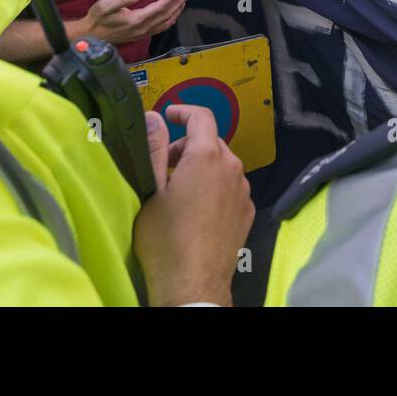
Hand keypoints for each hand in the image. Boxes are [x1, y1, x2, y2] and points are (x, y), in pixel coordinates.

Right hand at [80, 0, 187, 46]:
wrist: (90, 35)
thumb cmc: (97, 18)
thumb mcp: (106, 5)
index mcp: (136, 20)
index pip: (159, 8)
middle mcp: (142, 28)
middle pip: (165, 16)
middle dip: (177, 5)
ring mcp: (142, 34)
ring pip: (164, 24)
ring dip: (175, 13)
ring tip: (182, 4)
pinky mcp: (140, 35)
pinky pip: (159, 29)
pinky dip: (168, 22)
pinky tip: (170, 18)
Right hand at [134, 105, 253, 305]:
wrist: (193, 285)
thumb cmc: (166, 240)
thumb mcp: (150, 190)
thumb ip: (153, 148)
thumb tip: (154, 118)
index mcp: (207, 157)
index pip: (201, 117)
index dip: (183, 111)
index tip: (170, 114)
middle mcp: (232, 168)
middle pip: (210, 142)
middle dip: (185, 147)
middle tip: (161, 168)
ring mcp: (243, 191)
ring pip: (220, 165)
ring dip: (200, 168)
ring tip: (176, 193)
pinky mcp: (246, 212)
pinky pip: (229, 187)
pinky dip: (213, 188)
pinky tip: (195, 210)